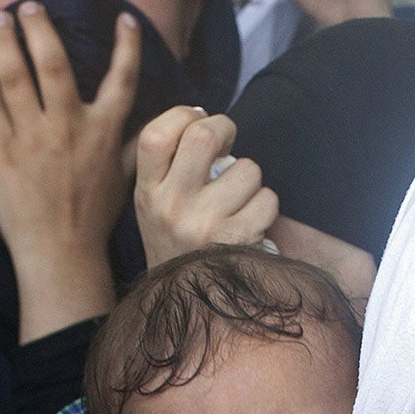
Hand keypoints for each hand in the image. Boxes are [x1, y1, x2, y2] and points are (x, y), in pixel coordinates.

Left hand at [0, 1, 138, 341]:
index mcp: (104, 133)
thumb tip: (161, 126)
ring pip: (16, 78)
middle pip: (55, 64)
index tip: (124, 18)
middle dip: (41, 29)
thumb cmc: (95, 218)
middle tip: (30, 4)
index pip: (122, 80)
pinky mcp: (3, 154)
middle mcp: (69, 129)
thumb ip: (137, 145)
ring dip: (7, 44)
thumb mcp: (127, 179)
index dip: (126, 46)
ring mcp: (33, 139)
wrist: (60, 254)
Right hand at [135, 106, 279, 265]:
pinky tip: (249, 221)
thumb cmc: (177, 238)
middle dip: (225, 128)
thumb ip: (168, 162)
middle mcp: (171, 207)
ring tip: (236, 198)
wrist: (186, 299)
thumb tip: (202, 114)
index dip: (183, 115)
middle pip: (203, 136)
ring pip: (247, 169)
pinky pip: (267, 199)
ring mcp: (204, 225)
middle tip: (227, 140)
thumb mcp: (154, 201)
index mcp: (147, 192)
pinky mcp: (237, 241)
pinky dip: (265, 205)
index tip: (197, 120)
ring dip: (250, 177)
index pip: (157, 134)